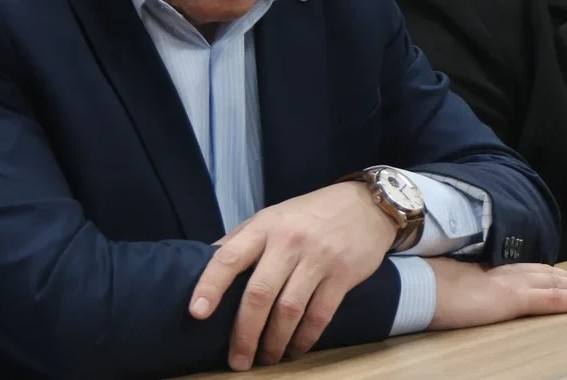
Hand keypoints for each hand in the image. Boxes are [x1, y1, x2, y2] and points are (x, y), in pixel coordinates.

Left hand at [188, 182, 396, 370]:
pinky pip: (319, 315)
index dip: (210, 286)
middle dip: (245, 333)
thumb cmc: (312, 214)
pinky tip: (296, 348)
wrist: (369, 204)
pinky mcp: (343, 274)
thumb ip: (241, 239)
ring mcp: (319, 258)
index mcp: (266, 226)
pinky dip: (305, 338)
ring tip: (267, 358)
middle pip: (259, 293)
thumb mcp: (273, 215)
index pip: (230, 257)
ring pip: (289, 310)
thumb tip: (202, 267)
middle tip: (238, 361)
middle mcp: (290, 241)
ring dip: (274, 342)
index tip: (197, 314)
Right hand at [427, 258, 566, 330]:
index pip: (528, 271)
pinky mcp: (514, 297)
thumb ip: (468, 286)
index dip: (551, 274)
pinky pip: (552, 298)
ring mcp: (511, 283)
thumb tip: (468, 292)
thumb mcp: (451, 286)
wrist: (418, 286)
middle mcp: (505, 271)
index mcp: (490, 269)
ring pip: (556, 283)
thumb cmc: (426, 287)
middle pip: (547, 274)